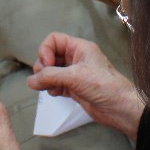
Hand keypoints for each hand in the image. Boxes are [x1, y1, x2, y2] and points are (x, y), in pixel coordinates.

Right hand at [27, 34, 144, 141]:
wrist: (119, 108)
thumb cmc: (103, 85)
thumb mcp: (75, 76)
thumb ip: (50, 76)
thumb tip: (30, 81)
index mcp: (79, 48)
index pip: (53, 40)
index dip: (45, 51)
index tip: (47, 65)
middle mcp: (76, 58)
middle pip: (50, 56)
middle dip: (43, 67)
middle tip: (45, 79)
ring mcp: (75, 74)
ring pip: (51, 71)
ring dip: (46, 79)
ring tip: (50, 88)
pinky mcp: (74, 89)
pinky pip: (55, 84)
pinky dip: (51, 88)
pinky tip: (55, 93)